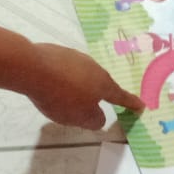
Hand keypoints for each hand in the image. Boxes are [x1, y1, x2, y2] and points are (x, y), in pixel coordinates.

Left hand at [25, 43, 144, 130]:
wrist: (32, 68)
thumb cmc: (61, 96)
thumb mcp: (80, 117)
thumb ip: (94, 120)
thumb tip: (99, 117)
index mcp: (103, 84)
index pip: (121, 96)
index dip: (130, 103)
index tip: (140, 105)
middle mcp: (94, 67)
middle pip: (101, 82)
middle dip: (101, 93)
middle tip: (97, 103)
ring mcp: (76, 57)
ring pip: (84, 74)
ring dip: (81, 85)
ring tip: (69, 96)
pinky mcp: (58, 53)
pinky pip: (66, 68)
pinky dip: (65, 77)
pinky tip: (54, 84)